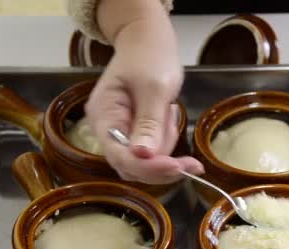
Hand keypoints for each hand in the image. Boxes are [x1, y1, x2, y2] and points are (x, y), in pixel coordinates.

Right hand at [85, 8, 202, 183]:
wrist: (146, 42)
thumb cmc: (149, 57)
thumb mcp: (155, 87)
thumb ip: (149, 123)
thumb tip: (143, 155)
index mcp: (103, 115)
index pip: (120, 155)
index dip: (149, 167)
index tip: (179, 166)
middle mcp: (105, 130)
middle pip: (132, 165)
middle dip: (161, 159)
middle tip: (185, 144)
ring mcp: (118, 133)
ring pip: (144, 161)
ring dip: (165, 145)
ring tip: (169, 110)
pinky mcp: (131, 134)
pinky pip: (150, 151)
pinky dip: (164, 139)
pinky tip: (167, 116)